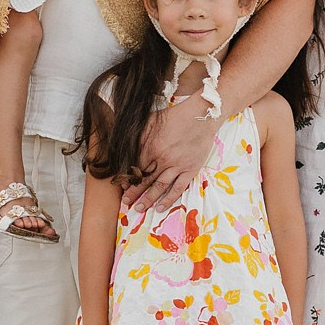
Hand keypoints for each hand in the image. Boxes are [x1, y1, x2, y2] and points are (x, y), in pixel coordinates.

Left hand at [123, 98, 219, 212]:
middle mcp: (162, 160)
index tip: (123, 186)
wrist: (201, 116)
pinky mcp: (190, 170)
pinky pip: (178, 188)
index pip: (136, 168)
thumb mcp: (152, 121)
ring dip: (148, 199)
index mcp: (151, 147)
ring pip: (159, 187)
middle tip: (126, 202)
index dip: (128, 178)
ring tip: (139, 209)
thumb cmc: (176, 116)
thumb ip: (139, 136)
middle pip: (145, 180)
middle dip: (134, 192)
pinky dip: (169, 199)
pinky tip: (160, 207)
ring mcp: (177, 166)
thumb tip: (127, 148)